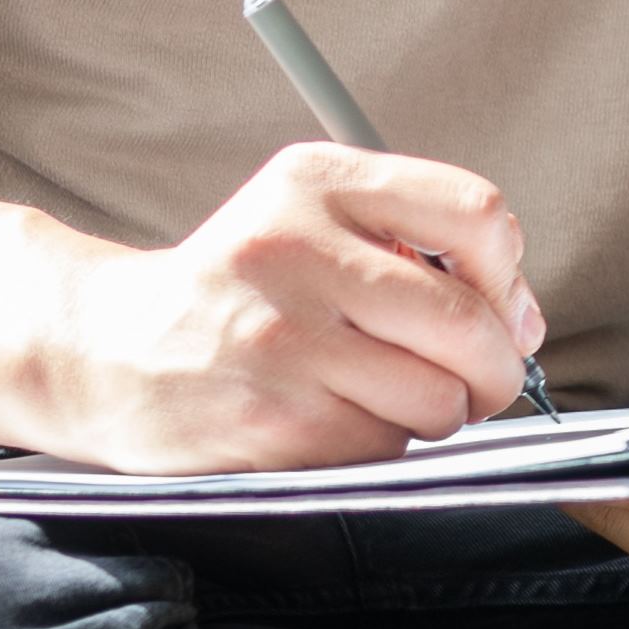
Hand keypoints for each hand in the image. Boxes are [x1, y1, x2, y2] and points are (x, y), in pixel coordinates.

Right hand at [36, 143, 547, 472]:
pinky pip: (386, 446)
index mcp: (315, 183)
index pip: (476, 213)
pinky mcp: (274, 419)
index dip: (507, 274)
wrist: (106, 354)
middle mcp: (296, 251)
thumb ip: (420, 248)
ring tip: (384, 393)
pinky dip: (382, 444)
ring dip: (436, 412)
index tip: (492, 302)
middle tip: (476, 379)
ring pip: (438, 397)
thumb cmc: (239, 293)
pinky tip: (333, 418)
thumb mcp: (310, 222)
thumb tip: (523, 321)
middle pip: (470, 321)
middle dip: (494, 366)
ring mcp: (283, 339)